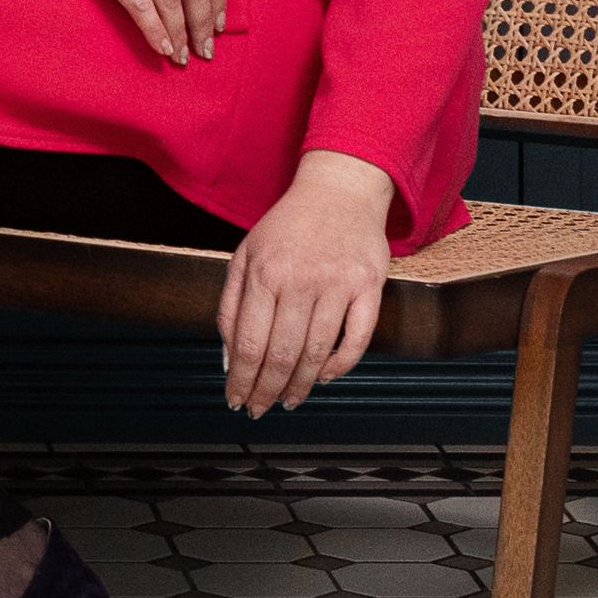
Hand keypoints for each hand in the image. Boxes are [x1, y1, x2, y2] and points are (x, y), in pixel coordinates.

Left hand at [220, 152, 394, 415]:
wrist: (339, 188)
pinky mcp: (369, 285)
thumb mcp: (246, 253)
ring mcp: (337, 283)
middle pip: (281, 354)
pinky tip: (325, 376)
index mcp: (264, 272)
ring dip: (301, 385)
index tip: (235, 399)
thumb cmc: (289, 225)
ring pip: (317, 352)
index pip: (248, 342)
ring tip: (290, 400)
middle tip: (259, 409)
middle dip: (266, 390)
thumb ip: (231, 304)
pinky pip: (358, 338)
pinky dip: (341, 365)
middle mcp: (299, 279)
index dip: (241, 379)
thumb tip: (228, 357)